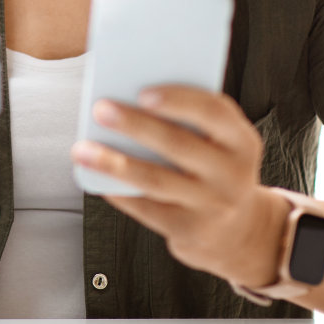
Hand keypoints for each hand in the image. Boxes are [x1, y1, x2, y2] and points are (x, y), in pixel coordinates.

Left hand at [70, 86, 287, 287]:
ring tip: (82, 149)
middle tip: (100, 109)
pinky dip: (118, 191)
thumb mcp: (221, 143)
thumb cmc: (216, 169)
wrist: (238, 231)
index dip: (178, 100)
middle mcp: (232, 174)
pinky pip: (146, 208)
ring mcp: (212, 206)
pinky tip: (95, 177)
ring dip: (115, 163)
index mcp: (241, 141)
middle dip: (136, 125)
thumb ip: (191, 120)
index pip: (213, 112)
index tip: (143, 92)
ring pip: (156, 180)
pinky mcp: (189, 230)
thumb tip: (129, 98)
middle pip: (178, 144)